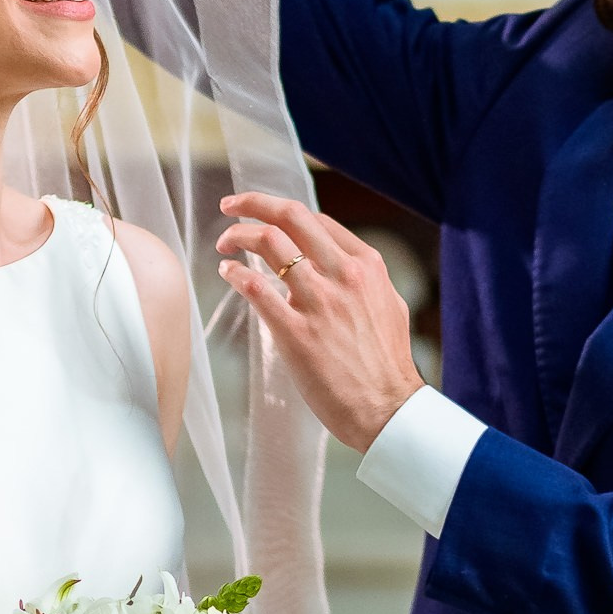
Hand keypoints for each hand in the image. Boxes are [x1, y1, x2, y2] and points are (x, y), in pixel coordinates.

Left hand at [215, 196, 423, 453]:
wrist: (388, 409)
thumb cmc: (386, 366)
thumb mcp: (387, 306)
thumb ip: (361, 281)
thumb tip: (336, 265)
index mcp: (366, 266)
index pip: (316, 220)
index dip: (281, 209)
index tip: (260, 211)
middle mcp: (343, 276)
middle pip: (291, 217)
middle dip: (253, 204)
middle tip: (230, 206)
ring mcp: (319, 303)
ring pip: (269, 244)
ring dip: (238, 237)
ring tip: (224, 244)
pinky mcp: (297, 333)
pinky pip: (257, 289)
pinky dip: (236, 274)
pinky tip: (228, 273)